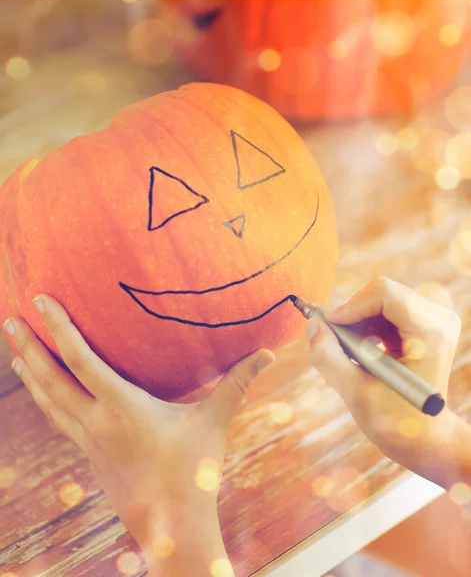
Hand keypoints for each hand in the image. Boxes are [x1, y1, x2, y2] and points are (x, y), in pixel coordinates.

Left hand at [3, 295, 274, 574]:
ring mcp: (88, 440)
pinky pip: (57, 419)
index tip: (40, 302)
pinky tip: (39, 390)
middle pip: (51, 379)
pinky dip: (43, 398)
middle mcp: (96, 421)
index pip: (81, 359)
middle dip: (28, 347)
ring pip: (48, 401)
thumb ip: (238, 382)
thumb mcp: (216, 421)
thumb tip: (268, 353)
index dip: (59, 328)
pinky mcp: (88, 453)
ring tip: (15, 349)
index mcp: (123, 406)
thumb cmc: (194, 469)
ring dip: (30, 372)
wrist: (171, 523)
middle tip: (9, 320)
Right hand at [306, 277, 463, 486]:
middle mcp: (437, 320)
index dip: (352, 305)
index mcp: (429, 334)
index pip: (386, 293)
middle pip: (382, 293)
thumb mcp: (356, 394)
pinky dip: (364, 326)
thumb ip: (329, 358)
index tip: (329, 326)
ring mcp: (432, 320)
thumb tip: (313, 325)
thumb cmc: (398, 423)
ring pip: (379, 299)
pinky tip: (360, 352)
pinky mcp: (423, 324)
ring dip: (356, 322)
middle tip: (334, 343)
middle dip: (352, 315)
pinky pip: (384, 309)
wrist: (426, 437)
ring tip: (348, 354)